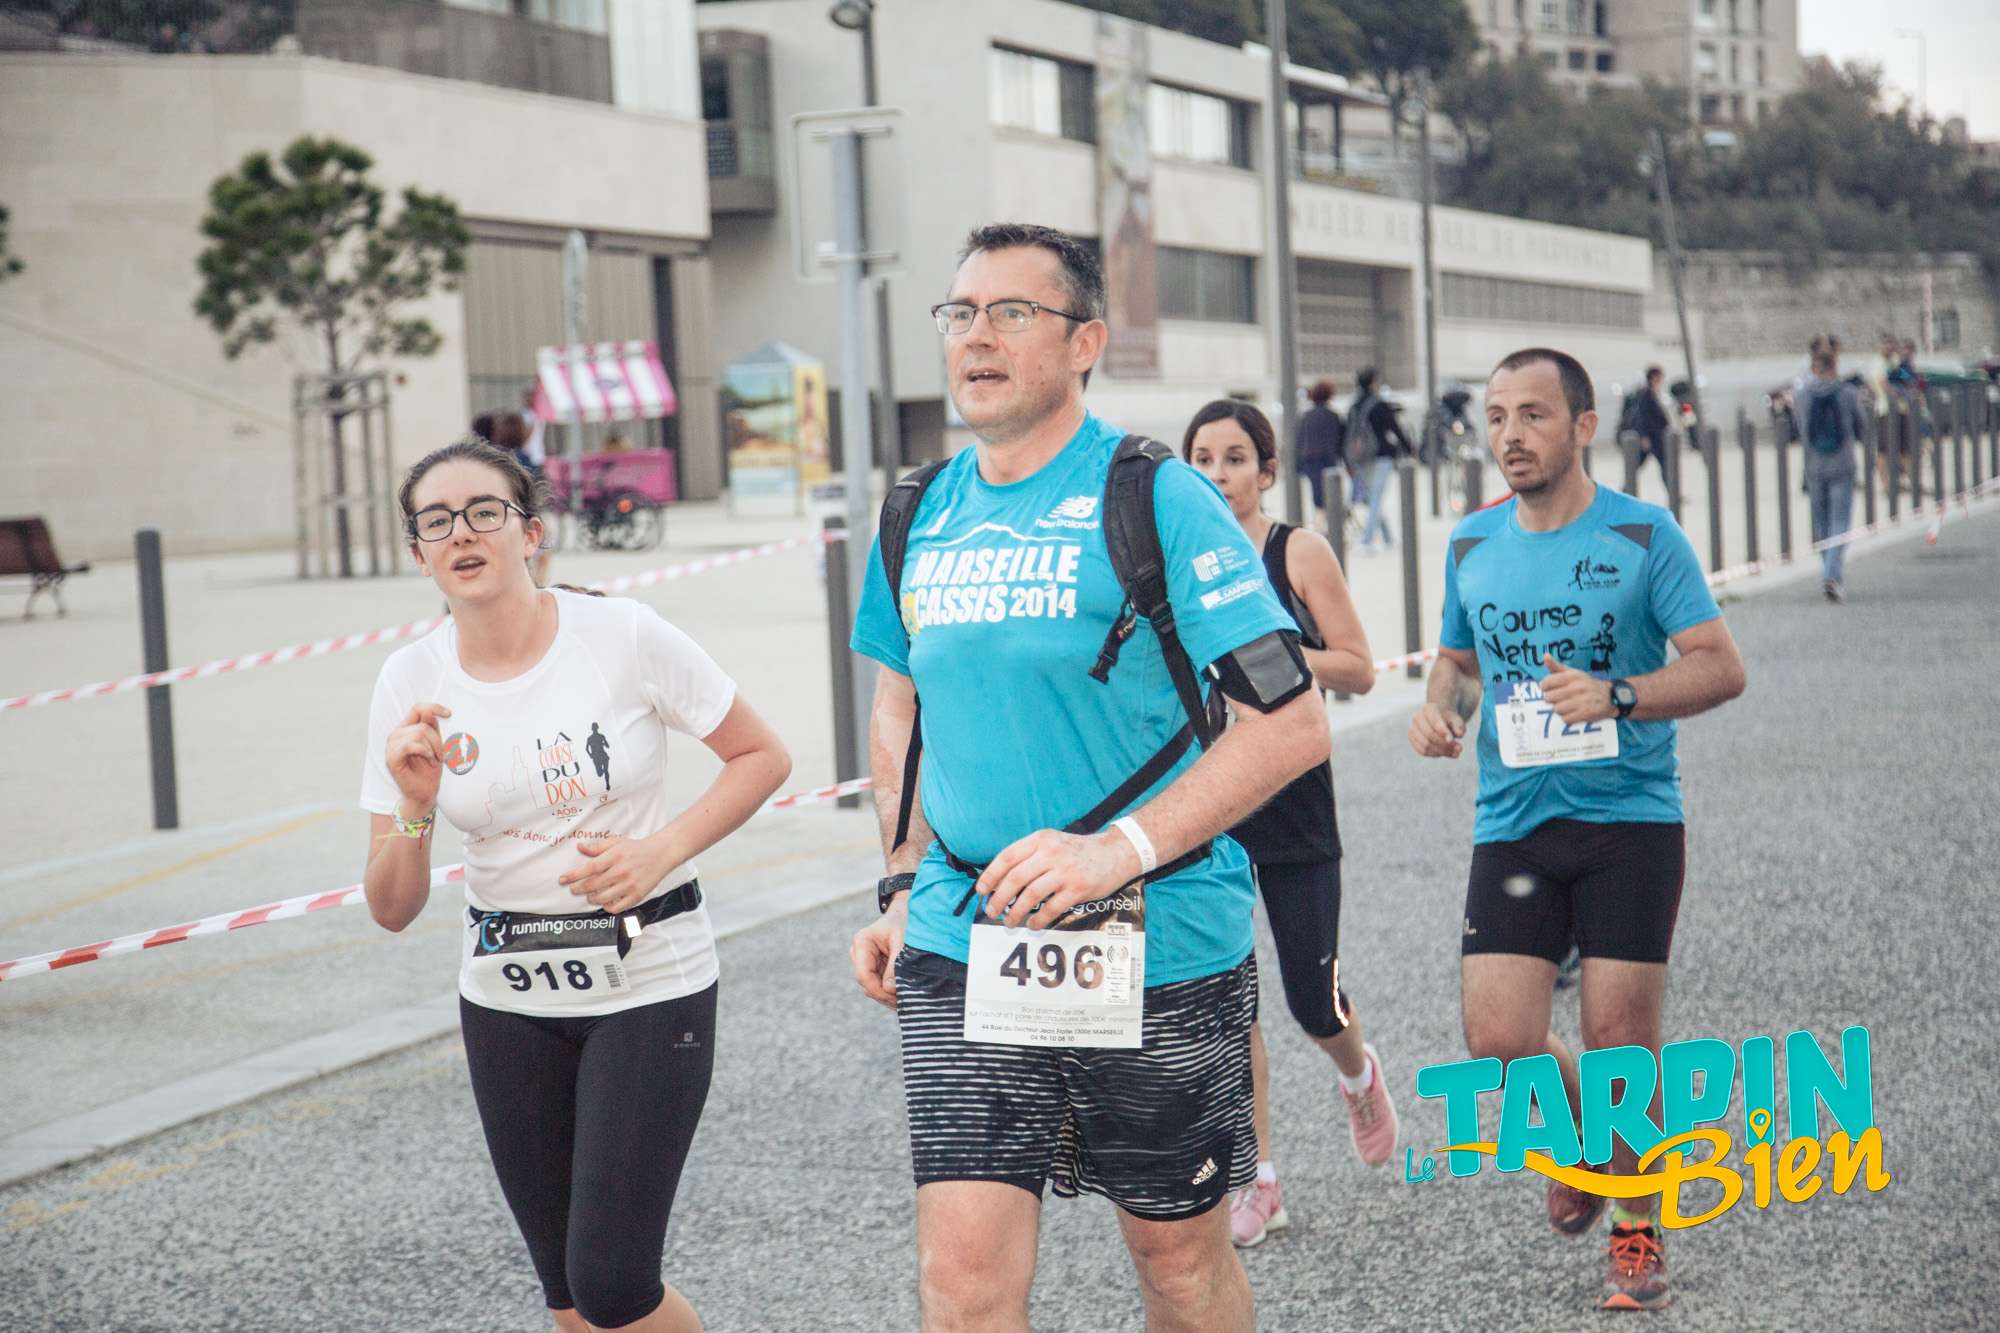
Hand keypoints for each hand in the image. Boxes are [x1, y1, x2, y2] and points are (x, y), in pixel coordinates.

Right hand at [386, 703, 450, 810]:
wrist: (424, 792)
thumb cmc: (430, 769)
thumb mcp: (436, 744)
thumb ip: (432, 728)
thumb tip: (429, 712)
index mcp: (406, 729)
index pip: (417, 708)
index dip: (434, 707)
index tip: (449, 714)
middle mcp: (396, 735)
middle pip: (423, 725)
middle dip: (438, 740)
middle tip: (441, 755)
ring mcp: (391, 746)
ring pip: (419, 734)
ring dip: (433, 748)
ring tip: (434, 760)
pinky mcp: (392, 758)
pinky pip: (411, 745)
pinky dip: (425, 752)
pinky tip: (429, 760)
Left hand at [560, 834, 676, 913]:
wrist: (660, 854)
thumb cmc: (636, 849)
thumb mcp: (616, 842)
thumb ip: (597, 846)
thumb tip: (580, 848)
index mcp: (615, 857)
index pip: (589, 868)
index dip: (573, 875)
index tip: (563, 879)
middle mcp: (621, 871)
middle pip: (593, 885)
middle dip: (578, 889)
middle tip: (574, 889)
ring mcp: (629, 885)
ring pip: (602, 898)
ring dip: (591, 898)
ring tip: (589, 895)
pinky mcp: (637, 895)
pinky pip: (617, 907)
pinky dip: (607, 907)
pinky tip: (604, 902)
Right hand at [850, 896, 906, 1008]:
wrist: (910, 912)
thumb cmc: (907, 922)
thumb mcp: (904, 941)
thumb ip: (896, 964)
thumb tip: (889, 989)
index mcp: (862, 942)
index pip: (863, 975)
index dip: (879, 991)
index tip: (897, 997)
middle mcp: (860, 953)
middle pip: (867, 984)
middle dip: (885, 995)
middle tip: (907, 1000)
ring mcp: (866, 961)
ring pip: (873, 987)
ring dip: (889, 995)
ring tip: (909, 997)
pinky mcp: (875, 966)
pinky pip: (880, 984)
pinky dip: (891, 991)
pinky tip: (906, 993)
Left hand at [976, 829, 1142, 930]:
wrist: (1114, 853)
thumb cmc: (1078, 851)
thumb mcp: (1052, 843)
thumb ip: (1029, 856)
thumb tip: (1000, 880)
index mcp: (1040, 840)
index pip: (1007, 857)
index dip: (991, 875)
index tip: (982, 890)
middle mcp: (1050, 853)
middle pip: (1015, 878)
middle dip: (999, 898)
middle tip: (993, 911)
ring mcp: (1065, 871)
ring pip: (1031, 895)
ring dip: (1016, 912)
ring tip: (1009, 922)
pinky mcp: (1077, 888)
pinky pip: (1051, 908)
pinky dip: (1038, 919)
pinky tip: (1033, 924)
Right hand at [1409, 701, 1465, 757]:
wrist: (1440, 720)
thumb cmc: (1449, 720)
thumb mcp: (1457, 720)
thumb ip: (1459, 726)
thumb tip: (1459, 734)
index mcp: (1428, 708)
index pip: (1434, 721)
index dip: (1443, 732)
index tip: (1452, 740)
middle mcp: (1417, 717)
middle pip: (1429, 734)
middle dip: (1444, 744)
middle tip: (1459, 748)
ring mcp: (1413, 728)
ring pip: (1425, 745)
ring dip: (1441, 751)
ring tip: (1455, 753)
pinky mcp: (1412, 739)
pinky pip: (1422, 751)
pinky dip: (1435, 754)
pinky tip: (1445, 753)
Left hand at [1540, 654, 1614, 725]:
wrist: (1610, 696)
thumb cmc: (1586, 684)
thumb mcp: (1573, 673)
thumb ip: (1557, 666)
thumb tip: (1545, 656)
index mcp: (1572, 676)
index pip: (1547, 683)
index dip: (1545, 688)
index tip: (1550, 689)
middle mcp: (1577, 687)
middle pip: (1549, 698)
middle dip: (1552, 700)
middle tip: (1560, 699)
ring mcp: (1583, 700)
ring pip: (1557, 709)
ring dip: (1560, 710)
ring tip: (1568, 706)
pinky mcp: (1587, 713)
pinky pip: (1566, 719)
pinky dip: (1568, 718)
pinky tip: (1574, 713)